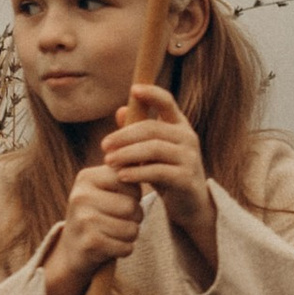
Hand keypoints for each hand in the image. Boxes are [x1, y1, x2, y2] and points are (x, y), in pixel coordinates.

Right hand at [40, 91, 215, 294]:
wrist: (73, 252)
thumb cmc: (97, 215)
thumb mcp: (105, 187)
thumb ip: (122, 164)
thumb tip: (134, 122)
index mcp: (86, 177)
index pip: (130, 181)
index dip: (132, 195)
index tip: (117, 200)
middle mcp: (80, 195)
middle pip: (133, 206)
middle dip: (132, 217)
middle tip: (114, 221)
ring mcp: (82, 220)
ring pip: (132, 227)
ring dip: (129, 235)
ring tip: (112, 233)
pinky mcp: (89, 243)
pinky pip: (126, 246)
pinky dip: (123, 249)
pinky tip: (108, 247)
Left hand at [96, 89, 215, 267]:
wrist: (188, 205)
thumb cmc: (166, 172)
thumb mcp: (151, 151)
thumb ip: (137, 131)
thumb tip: (120, 111)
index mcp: (179, 126)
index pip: (168, 102)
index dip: (152, 93)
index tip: (134, 90)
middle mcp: (187, 138)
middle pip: (152, 128)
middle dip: (124, 135)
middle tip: (104, 146)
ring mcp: (189, 158)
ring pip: (154, 149)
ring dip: (127, 154)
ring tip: (109, 161)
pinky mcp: (186, 179)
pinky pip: (158, 171)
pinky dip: (137, 173)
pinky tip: (121, 176)